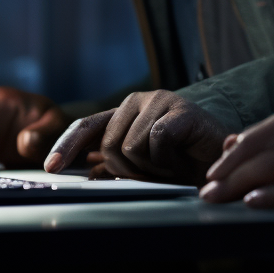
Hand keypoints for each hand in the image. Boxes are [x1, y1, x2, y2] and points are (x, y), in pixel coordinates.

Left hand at [44, 90, 226, 184]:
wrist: (223, 162)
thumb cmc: (183, 163)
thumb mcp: (142, 167)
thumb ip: (115, 164)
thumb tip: (87, 172)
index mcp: (125, 113)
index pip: (87, 127)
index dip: (66, 146)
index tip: (51, 168)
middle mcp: (139, 101)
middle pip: (109, 144)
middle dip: (128, 168)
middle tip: (154, 171)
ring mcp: (161, 101)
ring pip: (132, 146)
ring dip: (151, 166)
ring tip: (171, 163)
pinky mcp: (181, 110)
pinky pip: (156, 141)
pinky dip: (168, 159)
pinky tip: (182, 158)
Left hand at [200, 100, 273, 207]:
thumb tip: (231, 144)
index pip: (256, 135)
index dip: (229, 158)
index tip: (210, 176)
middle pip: (258, 152)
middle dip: (227, 174)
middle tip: (205, 194)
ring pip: (271, 170)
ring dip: (240, 186)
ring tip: (218, 200)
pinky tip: (254, 201)